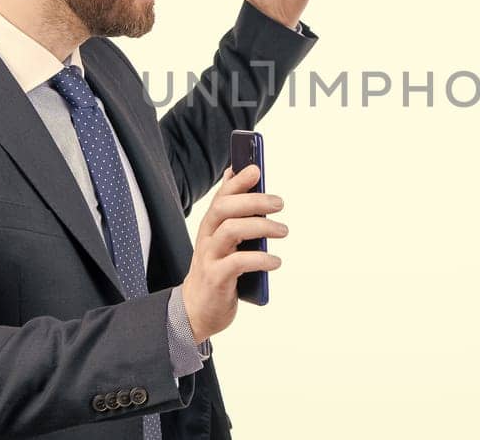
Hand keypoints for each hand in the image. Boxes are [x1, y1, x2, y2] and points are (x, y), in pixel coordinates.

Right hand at [181, 164, 288, 343]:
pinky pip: (238, 263)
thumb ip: (233, 213)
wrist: (196, 311)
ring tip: (283, 231)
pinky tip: (275, 261)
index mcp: (211, 226)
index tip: (256, 169)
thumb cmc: (217, 270)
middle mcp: (208, 237)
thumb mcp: (223, 240)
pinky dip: (260, 259)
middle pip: (224, 208)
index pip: (222, 195)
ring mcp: (210, 258)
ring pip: (231, 230)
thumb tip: (237, 177)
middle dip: (254, 200)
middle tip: (279, 203)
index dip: (238, 181)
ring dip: (262, 227)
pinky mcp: (216, 279)